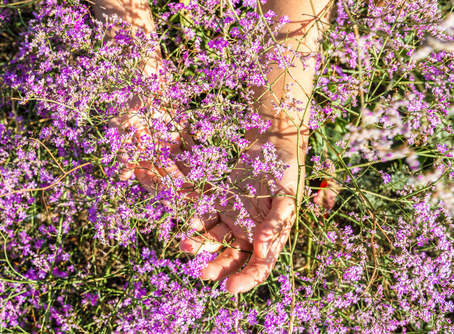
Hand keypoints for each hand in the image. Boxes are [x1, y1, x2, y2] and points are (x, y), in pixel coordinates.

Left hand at [179, 132, 305, 293]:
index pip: (259, 268)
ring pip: (214, 240)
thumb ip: (275, 224)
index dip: (245, 280)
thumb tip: (262, 248)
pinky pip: (206, 217)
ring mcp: (233, 220)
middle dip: (217, 269)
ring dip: (200, 246)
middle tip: (202, 274)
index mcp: (270, 239)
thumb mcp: (287, 198)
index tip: (230, 287)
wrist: (274, 146)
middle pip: (232, 258)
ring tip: (185, 246)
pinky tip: (189, 225)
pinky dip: (197, 222)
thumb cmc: (287, 173)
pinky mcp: (220, 203)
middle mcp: (250, 234)